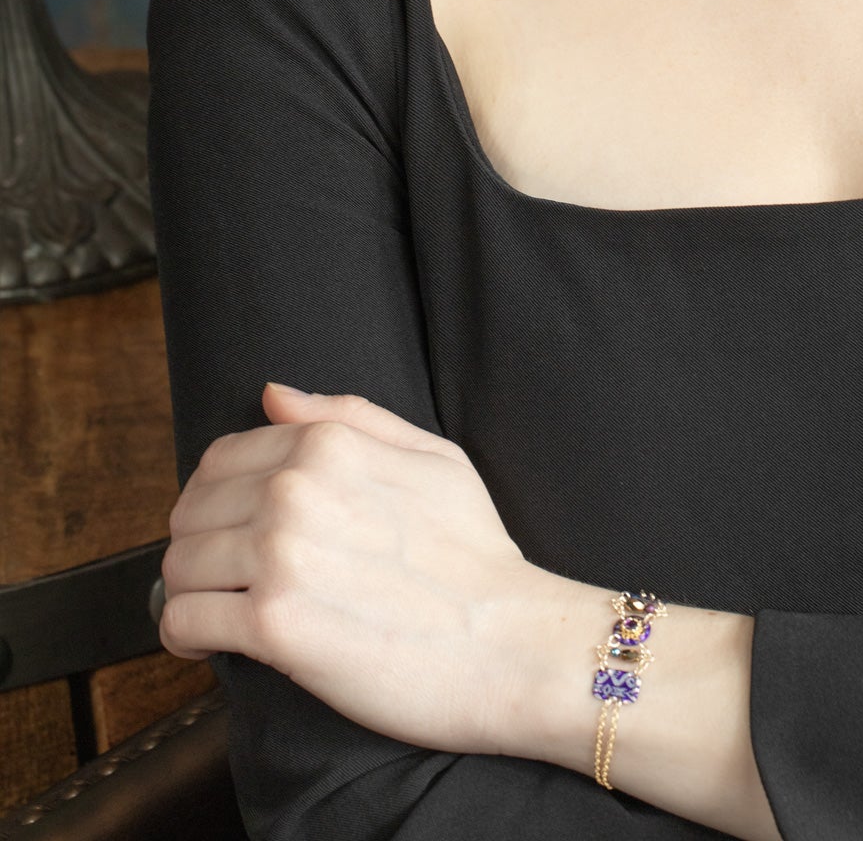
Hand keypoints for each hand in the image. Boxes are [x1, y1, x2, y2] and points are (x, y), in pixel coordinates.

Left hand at [158, 383, 532, 754]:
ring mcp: (281, 556)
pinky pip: (185, 623)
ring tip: (216, 613)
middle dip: (198, 546)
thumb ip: (349, 417)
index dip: (217, 498)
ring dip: (188, 593)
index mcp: (328, 445)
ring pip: (179, 567)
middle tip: (223, 579)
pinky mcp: (274, 626)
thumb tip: (274, 394)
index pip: (222, 459)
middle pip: (191, 514)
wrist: (508, 643)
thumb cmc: (476, 554)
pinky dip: (185, 637)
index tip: (230, 531)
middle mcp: (295, 490)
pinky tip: (209, 644)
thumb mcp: (433, 457)